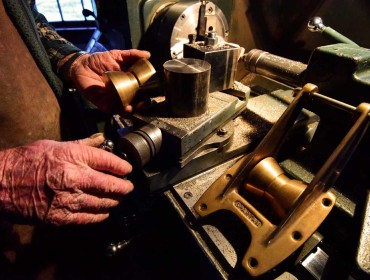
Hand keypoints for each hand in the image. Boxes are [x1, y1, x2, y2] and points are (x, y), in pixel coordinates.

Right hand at [0, 134, 132, 225]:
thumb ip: (82, 144)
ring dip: (114, 201)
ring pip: (103, 203)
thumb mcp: (55, 145)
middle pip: (112, 185)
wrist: (0, 183)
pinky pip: (89, 218)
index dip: (123, 167)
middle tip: (128, 187)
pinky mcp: (61, 216)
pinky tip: (104, 211)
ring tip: (118, 198)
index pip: (110, 162)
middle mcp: (76, 178)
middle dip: (124, 187)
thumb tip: (101, 139)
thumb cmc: (26, 161)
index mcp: (75, 157)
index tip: (127, 170)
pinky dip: (100, 215)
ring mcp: (69, 199)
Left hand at [69, 49, 150, 113]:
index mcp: (128, 83)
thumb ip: (132, 55)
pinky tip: (123, 108)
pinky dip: (119, 110)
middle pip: (135, 103)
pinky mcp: (104, 104)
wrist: (82, 65)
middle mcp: (123, 93)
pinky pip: (113, 110)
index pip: (141, 91)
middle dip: (141, 105)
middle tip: (144, 103)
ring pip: (126, 109)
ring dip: (131, 110)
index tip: (152, 93)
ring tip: (133, 107)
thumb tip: (148, 54)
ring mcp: (114, 100)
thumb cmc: (99, 60)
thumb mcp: (117, 55)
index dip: (147, 94)